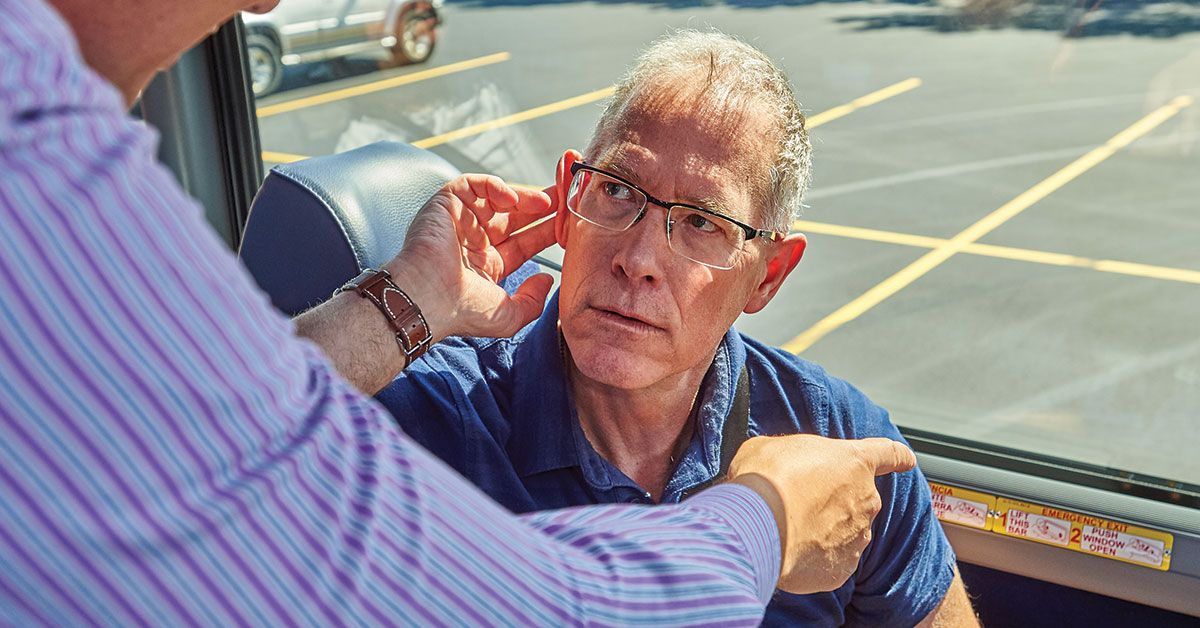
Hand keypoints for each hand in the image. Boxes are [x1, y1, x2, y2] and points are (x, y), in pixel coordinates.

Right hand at [387, 174, 558, 342]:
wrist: (426, 299)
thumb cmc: (460, 312)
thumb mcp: (508, 316)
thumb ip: (533, 301)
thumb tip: (547, 280)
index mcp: (486, 265)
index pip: (523, 243)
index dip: (546, 231)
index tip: (568, 224)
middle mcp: (473, 241)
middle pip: (513, 217)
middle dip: (540, 208)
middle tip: (565, 200)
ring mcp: (459, 221)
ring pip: (496, 199)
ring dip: (523, 197)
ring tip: (547, 202)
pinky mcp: (445, 204)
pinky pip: (473, 185)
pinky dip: (494, 186)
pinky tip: (513, 198)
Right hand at [725, 434, 916, 594]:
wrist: (759, 523)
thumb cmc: (766, 477)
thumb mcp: (775, 447)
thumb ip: (795, 455)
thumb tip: (784, 464)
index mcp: (854, 462)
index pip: (889, 454)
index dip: (897, 457)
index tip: (907, 460)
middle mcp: (866, 500)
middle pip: (859, 499)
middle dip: (835, 501)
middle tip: (800, 503)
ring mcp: (857, 538)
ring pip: (845, 533)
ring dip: (823, 531)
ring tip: (789, 529)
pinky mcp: (841, 570)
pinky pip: (830, 563)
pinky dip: (813, 559)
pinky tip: (789, 550)